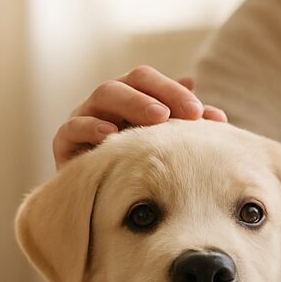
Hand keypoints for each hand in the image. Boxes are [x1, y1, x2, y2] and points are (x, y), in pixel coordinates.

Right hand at [53, 66, 227, 168]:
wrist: (97, 201)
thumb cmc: (135, 168)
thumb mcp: (162, 145)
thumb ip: (185, 128)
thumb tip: (216, 116)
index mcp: (128, 96)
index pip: (147, 79)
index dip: (172, 90)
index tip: (198, 112)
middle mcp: (105, 103)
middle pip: (126, 82)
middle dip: (153, 95)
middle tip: (175, 114)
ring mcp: (83, 118)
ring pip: (101, 96)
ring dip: (130, 104)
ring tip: (155, 119)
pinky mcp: (64, 143)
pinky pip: (73, 128)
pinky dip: (91, 128)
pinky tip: (111, 136)